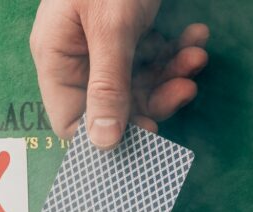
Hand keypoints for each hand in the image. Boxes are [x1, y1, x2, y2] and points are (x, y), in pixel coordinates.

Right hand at [29, 0, 208, 147]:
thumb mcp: (111, 28)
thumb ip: (107, 85)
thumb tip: (103, 143)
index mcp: (56, 57)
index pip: (72, 119)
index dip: (107, 136)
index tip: (147, 137)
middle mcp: (77, 56)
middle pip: (113, 105)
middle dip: (153, 99)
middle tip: (185, 90)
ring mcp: (103, 44)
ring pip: (139, 82)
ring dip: (171, 75)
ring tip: (195, 59)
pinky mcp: (129, 30)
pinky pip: (152, 57)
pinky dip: (176, 52)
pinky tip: (195, 38)